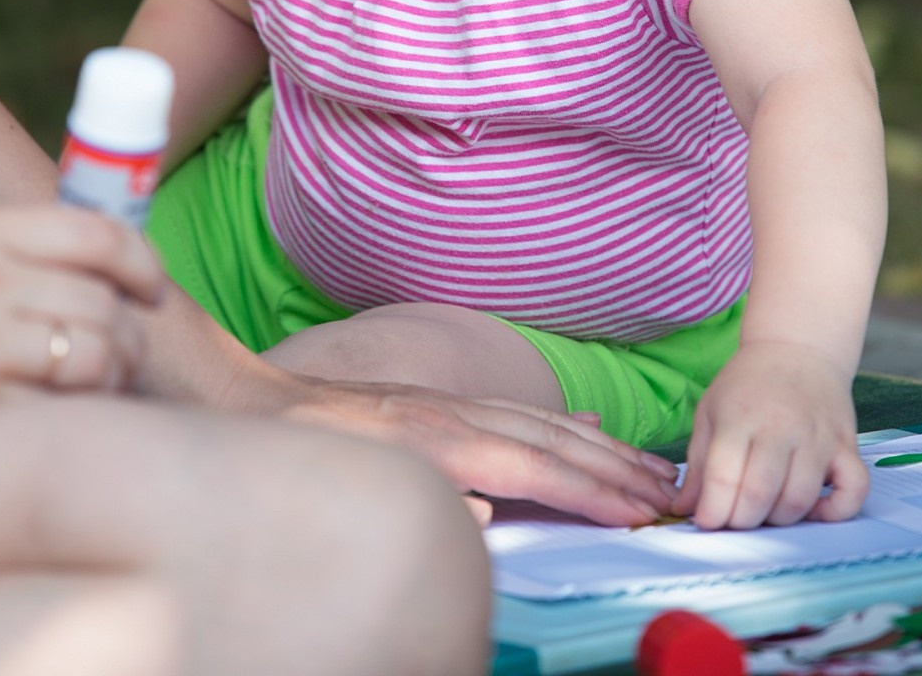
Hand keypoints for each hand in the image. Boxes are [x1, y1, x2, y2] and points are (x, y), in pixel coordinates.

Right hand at [0, 202, 164, 430]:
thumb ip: (20, 245)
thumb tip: (114, 254)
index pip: (95, 233)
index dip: (142, 260)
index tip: (151, 285)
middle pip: (102, 303)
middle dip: (132, 330)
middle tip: (128, 346)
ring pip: (94, 358)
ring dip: (116, 374)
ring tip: (105, 380)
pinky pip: (57, 413)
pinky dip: (76, 416)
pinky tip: (64, 415)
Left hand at [216, 358, 678, 526]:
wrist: (249, 401)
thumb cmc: (293, 453)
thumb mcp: (345, 481)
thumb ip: (419, 501)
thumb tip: (482, 519)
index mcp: (437, 439)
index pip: (532, 468)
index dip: (590, 491)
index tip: (641, 512)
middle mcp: (453, 415)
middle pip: (552, 441)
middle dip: (615, 469)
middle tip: (672, 495)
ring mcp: (448, 405)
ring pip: (541, 423)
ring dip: (600, 446)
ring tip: (649, 466)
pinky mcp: (438, 406)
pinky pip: (517, 413)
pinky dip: (562, 424)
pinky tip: (587, 430)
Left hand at [672, 340, 867, 528]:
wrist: (797, 348)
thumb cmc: (747, 384)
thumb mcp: (710, 411)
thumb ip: (698, 463)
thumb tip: (684, 508)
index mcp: (739, 418)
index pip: (723, 478)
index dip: (712, 512)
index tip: (707, 522)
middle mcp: (780, 427)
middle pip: (760, 495)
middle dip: (742, 521)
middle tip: (735, 518)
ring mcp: (818, 438)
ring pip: (800, 499)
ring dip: (779, 519)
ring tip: (766, 509)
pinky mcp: (847, 446)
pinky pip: (853, 491)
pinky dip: (835, 511)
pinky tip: (814, 509)